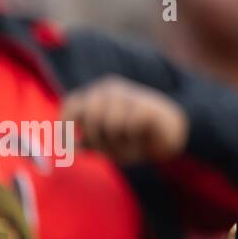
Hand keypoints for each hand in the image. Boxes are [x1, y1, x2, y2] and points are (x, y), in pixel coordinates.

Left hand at [60, 75, 188, 164]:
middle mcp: (109, 89)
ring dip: (118, 142)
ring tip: (129, 143)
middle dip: (98, 139)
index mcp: (96, 96)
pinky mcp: (145, 104)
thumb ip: (89, 143)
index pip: (72, 103)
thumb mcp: (108, 143)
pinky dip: (134, 139)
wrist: (171, 135)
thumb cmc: (134, 138)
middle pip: (91, 118)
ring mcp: (129, 94)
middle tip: (110, 149)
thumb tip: (68, 149)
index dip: (66, 125)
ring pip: (110, 124)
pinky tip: (143, 137)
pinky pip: (129, 127)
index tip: (67, 145)